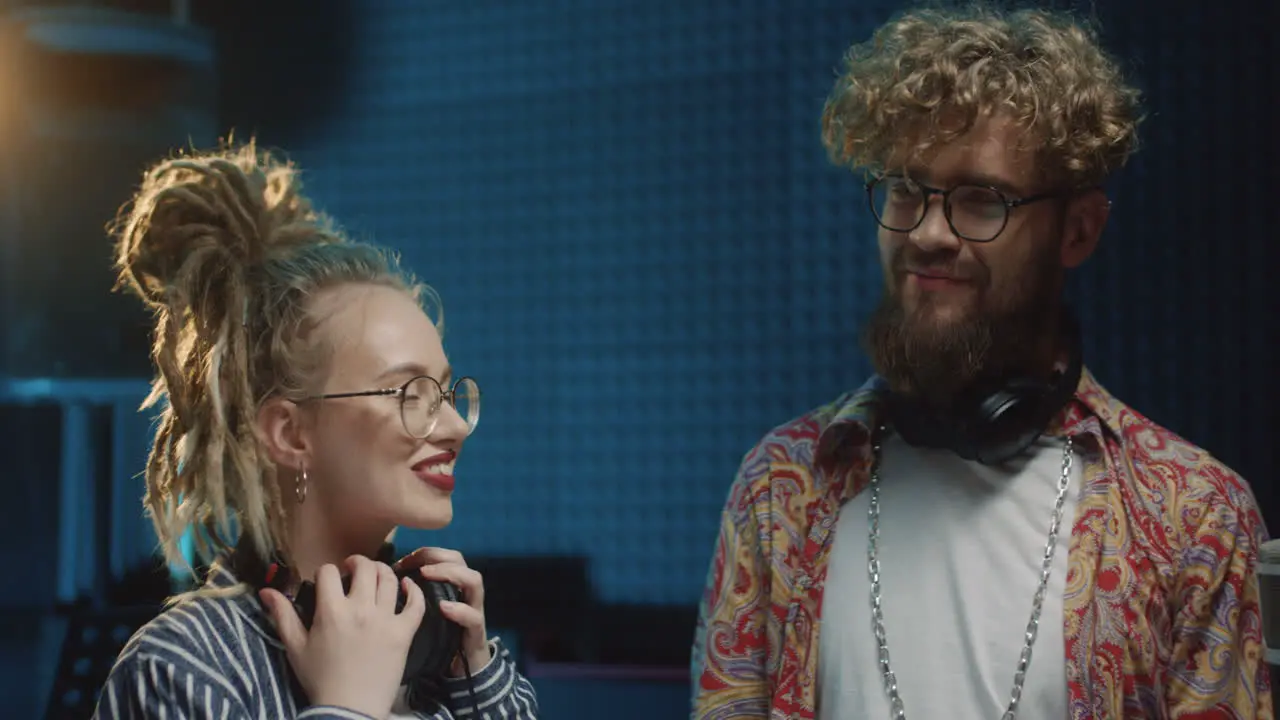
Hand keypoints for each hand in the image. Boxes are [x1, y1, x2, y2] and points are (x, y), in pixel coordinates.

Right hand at [260, 556, 424, 718]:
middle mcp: (361, 609)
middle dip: (356, 562)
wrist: (349, 709)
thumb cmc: (319, 679)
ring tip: (375, 574)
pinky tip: (407, 585)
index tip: (326, 582)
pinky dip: (414, 590)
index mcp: (331, 611)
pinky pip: (416, 603)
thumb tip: (266, 591)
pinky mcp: (404, 632)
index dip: (325, 572)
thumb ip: (283, 616)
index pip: (328, 572)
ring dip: (382, 570)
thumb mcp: (295, 648)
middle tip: (352, 568)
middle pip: (364, 568)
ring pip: (390, 579)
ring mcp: (386, 619)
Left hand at [395, 547, 491, 675]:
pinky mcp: (476, 632)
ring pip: (474, 580)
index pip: (441, 555)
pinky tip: (444, 608)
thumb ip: (409, 596)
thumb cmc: (437, 637)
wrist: (462, 667)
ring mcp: (474, 609)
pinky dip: (460, 610)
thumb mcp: (422, 613)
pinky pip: (473, 617)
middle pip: (459, 559)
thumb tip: (381, 581)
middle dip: (437, 557)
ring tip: (428, 575)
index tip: (402, 562)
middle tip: (417, 566)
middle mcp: (464, 591)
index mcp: (450, 584)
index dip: (423, 553)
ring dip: (451, 573)